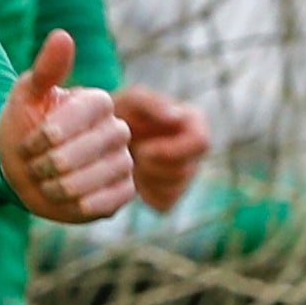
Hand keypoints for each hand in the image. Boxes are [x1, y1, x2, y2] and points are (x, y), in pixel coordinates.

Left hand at [0, 30, 132, 224]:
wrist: (21, 167)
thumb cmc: (24, 126)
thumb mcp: (26, 95)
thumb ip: (46, 69)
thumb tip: (62, 35)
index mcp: (98, 102)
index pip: (86, 113)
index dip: (53, 132)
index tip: (30, 143)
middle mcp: (117, 129)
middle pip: (92, 147)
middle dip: (53, 162)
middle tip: (33, 166)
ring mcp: (122, 160)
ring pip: (101, 175)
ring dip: (63, 184)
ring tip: (45, 183)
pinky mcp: (123, 190)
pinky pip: (113, 199)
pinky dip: (86, 202)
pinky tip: (68, 200)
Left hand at [117, 83, 211, 217]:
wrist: (103, 137)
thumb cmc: (121, 112)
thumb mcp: (132, 100)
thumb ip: (153, 104)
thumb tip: (177, 117)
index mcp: (195, 123)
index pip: (201, 143)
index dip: (172, 151)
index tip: (144, 149)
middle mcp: (195, 150)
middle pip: (186, 171)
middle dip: (153, 166)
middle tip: (131, 156)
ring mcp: (186, 175)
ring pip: (175, 190)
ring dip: (146, 179)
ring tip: (131, 163)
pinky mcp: (171, 195)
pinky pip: (164, 204)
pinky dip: (143, 194)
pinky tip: (133, 178)